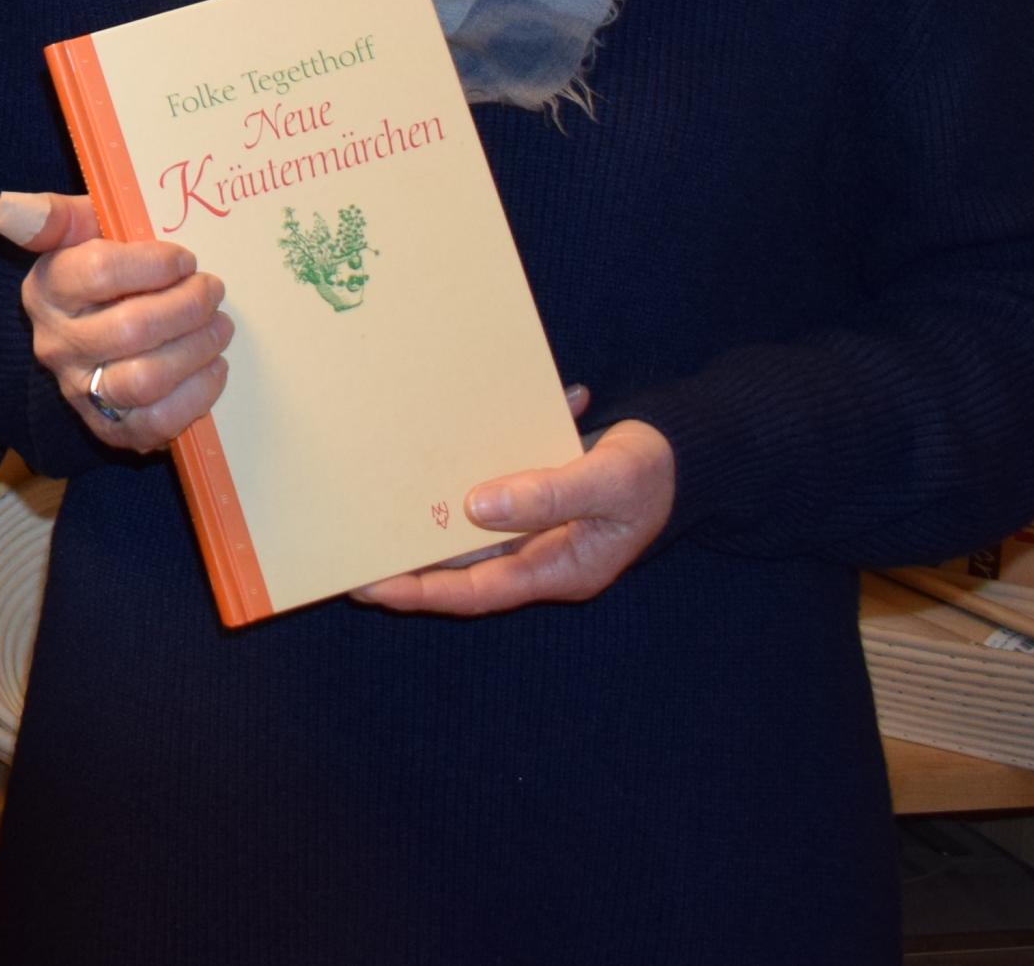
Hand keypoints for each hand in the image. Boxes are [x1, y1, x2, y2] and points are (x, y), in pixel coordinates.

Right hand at [0, 190, 229, 455]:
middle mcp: (58, 344)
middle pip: (130, 330)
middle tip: (212, 289)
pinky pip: (157, 423)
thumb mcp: (77, 232)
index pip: (99, 273)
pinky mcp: (110, 426)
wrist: (86, 332)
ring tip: (219, 326)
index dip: (153, 265)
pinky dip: (196, 396)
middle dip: (186, 307)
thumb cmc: (94, 271)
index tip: (185, 259)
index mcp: (47, 289)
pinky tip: (213, 366)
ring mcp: (82, 390)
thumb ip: (51, 215)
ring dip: (196, 350)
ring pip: (145, 380)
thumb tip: (4, 208)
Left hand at [350, 391, 675, 616]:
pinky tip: (431, 441)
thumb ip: (549, 495)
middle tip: (349, 549)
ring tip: (366, 508)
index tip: (373, 587)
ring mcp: (534, 527)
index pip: (478, 591)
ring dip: (425, 516)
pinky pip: (486, 490)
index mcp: (561, 568)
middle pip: (464, 566)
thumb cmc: (652, 473)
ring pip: (468, 530)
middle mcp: (540, 555)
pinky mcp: (529, 495)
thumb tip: (478, 506)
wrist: (684, 452)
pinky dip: (462, 469)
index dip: (424, 592)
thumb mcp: (608, 482)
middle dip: (409, 560)